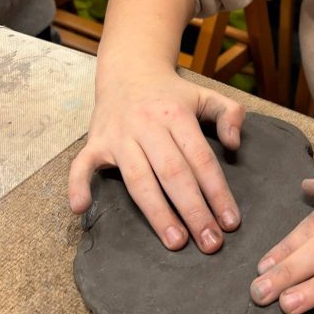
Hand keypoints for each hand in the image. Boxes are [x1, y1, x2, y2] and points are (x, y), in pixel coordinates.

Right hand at [68, 68, 244, 253]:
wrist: (130, 70)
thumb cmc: (172, 94)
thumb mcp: (206, 95)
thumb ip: (230, 114)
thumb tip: (235, 144)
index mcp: (177, 115)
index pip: (200, 158)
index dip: (217, 191)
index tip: (230, 221)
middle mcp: (148, 125)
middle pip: (173, 173)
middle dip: (193, 210)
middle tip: (210, 242)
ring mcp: (119, 135)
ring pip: (139, 178)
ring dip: (157, 212)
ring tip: (176, 241)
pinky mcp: (95, 142)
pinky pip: (82, 164)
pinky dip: (78, 184)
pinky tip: (81, 209)